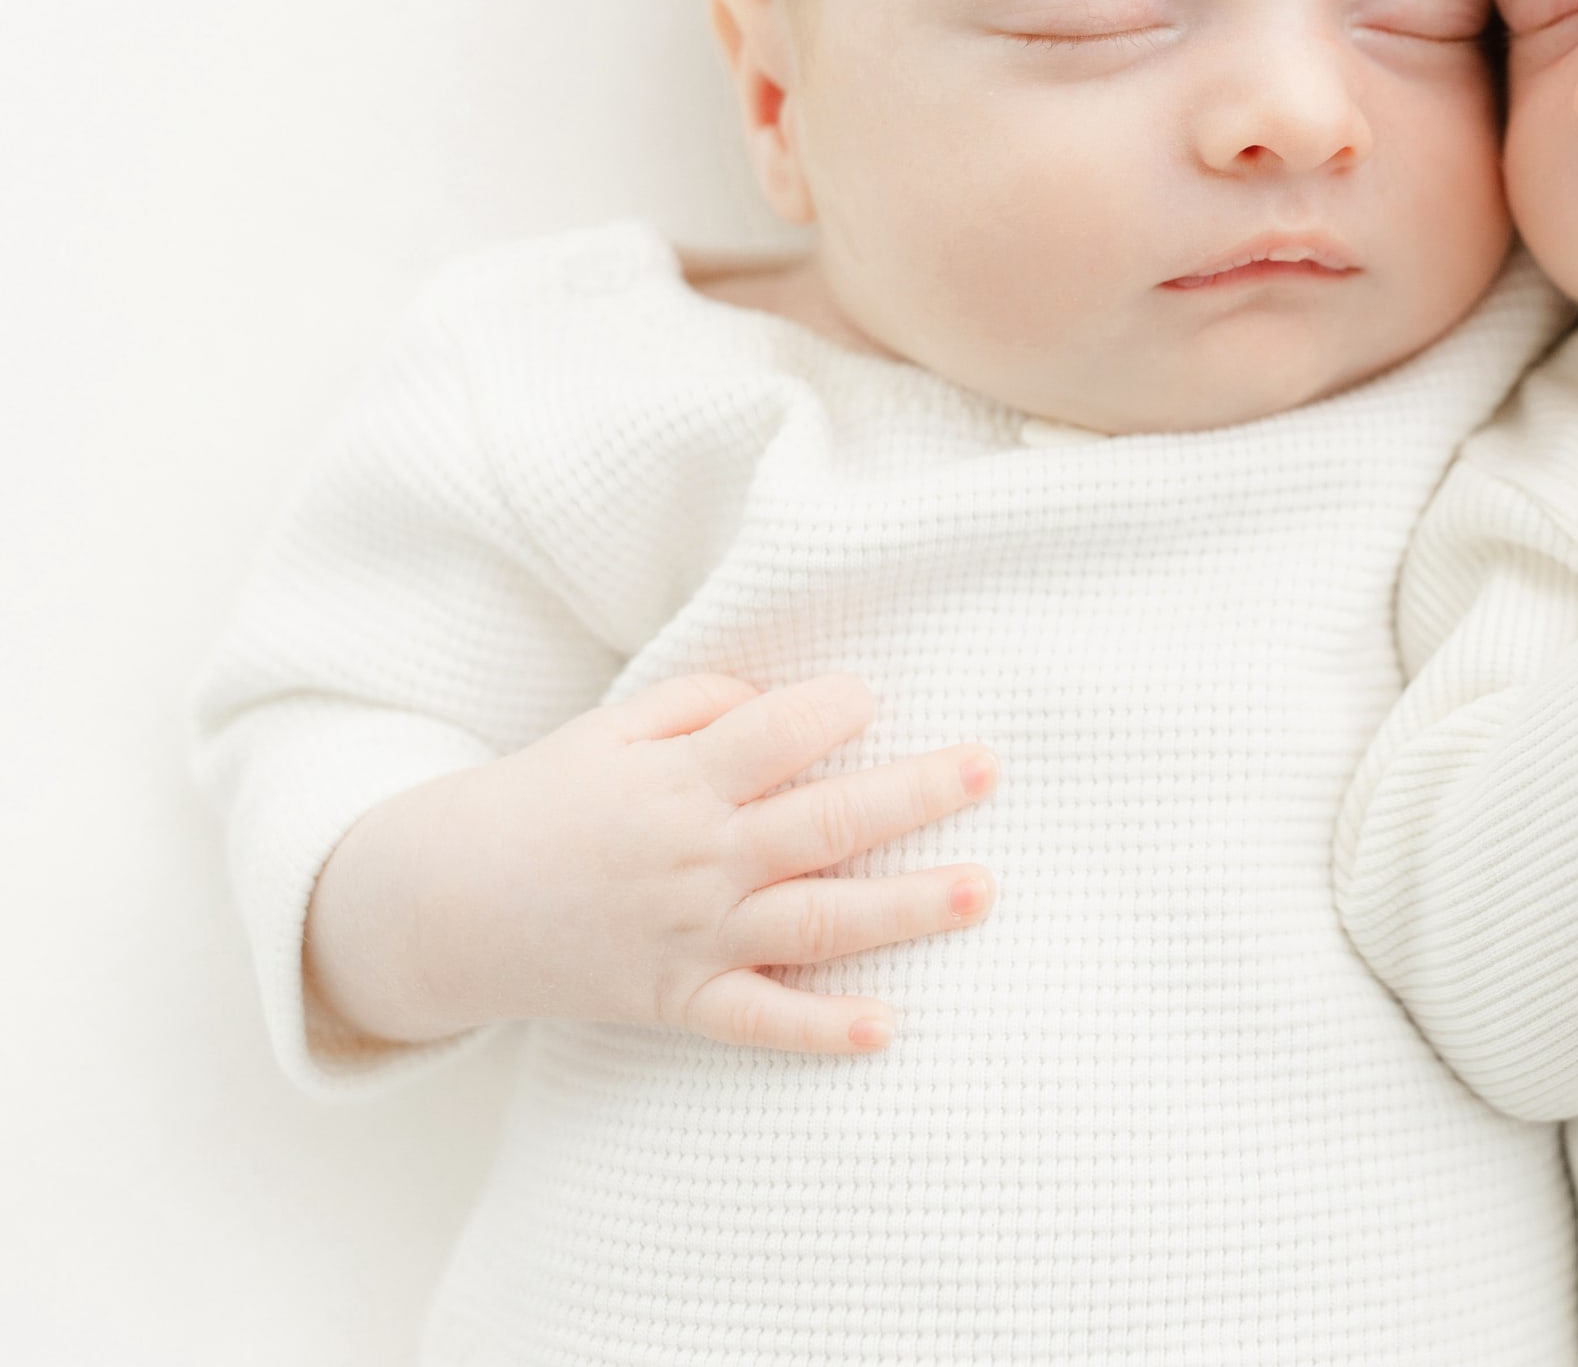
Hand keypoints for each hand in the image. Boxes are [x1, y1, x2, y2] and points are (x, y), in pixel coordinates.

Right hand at [306, 672, 998, 1055]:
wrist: (438, 906)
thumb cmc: (541, 801)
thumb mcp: (608, 728)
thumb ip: (701, 702)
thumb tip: (789, 696)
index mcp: (679, 782)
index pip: (777, 735)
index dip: (833, 708)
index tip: (872, 695)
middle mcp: (697, 859)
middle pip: (824, 823)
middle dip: (915, 794)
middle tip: (990, 769)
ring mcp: (692, 935)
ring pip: (816, 922)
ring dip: (904, 908)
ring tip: (981, 889)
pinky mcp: (679, 999)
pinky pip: (758, 1020)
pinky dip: (821, 1030)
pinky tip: (887, 1029)